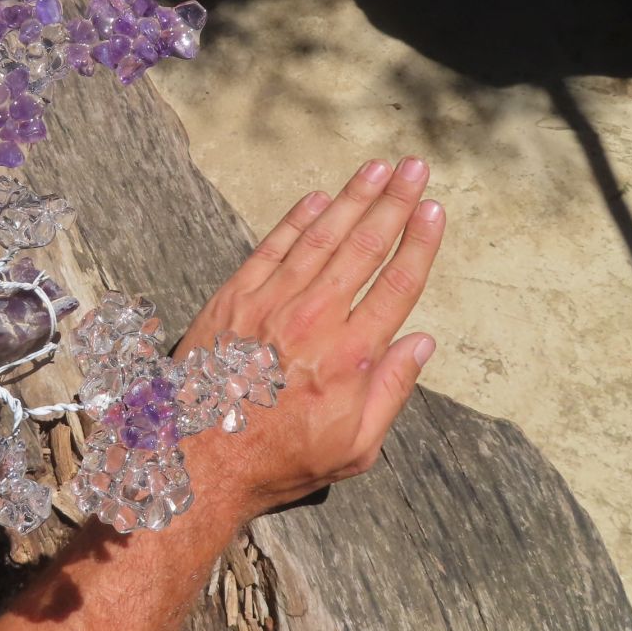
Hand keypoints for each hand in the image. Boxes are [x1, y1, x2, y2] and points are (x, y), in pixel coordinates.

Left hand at [179, 157, 445, 519]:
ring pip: (320, 237)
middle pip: (363, 247)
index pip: (397, 286)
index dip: (419, 243)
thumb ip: (391, 391)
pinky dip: (297, 220)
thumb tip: (421, 343)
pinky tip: (319, 198)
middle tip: (416, 168)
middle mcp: (313, 321)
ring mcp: (270, 304)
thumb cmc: (278, 461)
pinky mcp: (233, 298)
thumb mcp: (354, 448)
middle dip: (394, 203)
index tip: (435, 211)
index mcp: (350, 359)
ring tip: (378, 168)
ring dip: (352, 198)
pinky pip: (272, 247)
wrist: (196, 461)